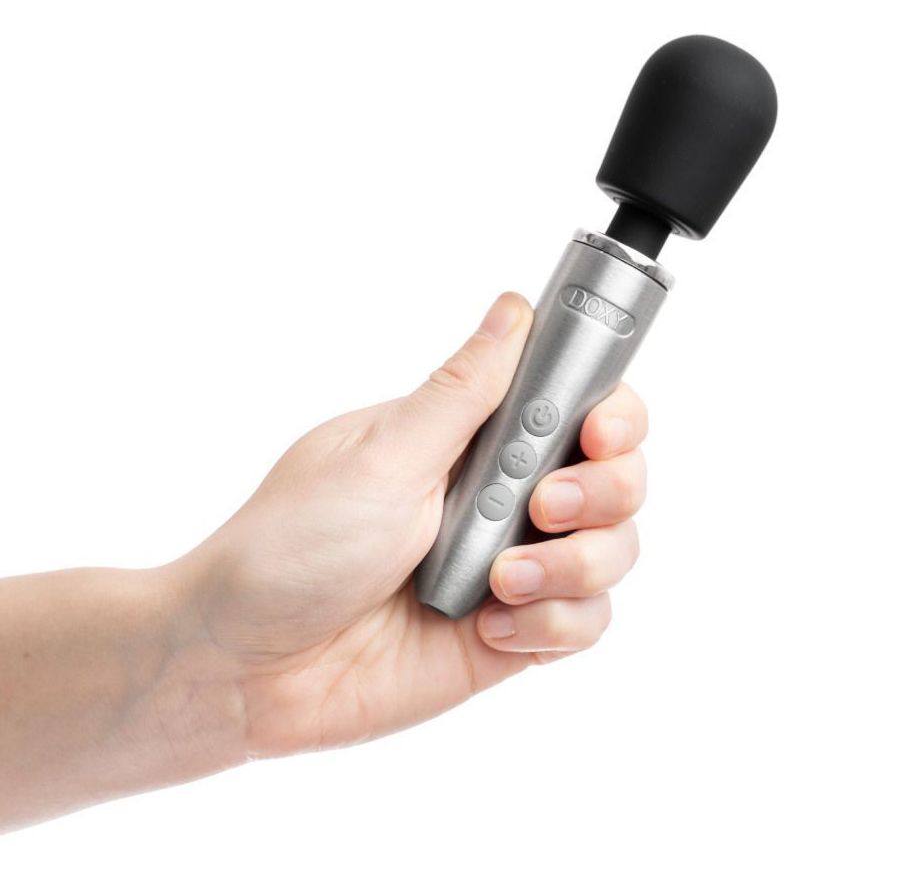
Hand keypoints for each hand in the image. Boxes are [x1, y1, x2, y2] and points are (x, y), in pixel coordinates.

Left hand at [169, 293, 647, 757]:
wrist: (244, 668)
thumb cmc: (289, 547)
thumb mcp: (381, 457)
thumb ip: (463, 393)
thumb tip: (514, 309)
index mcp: (470, 440)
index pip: (577, 405)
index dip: (613, 415)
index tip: (597, 432)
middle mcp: (502, 497)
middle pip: (618, 475)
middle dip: (605, 489)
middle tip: (543, 505)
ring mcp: (511, 567)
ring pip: (614, 550)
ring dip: (576, 564)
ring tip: (500, 581)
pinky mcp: (512, 634)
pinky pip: (583, 623)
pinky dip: (555, 625)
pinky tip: (491, 626)